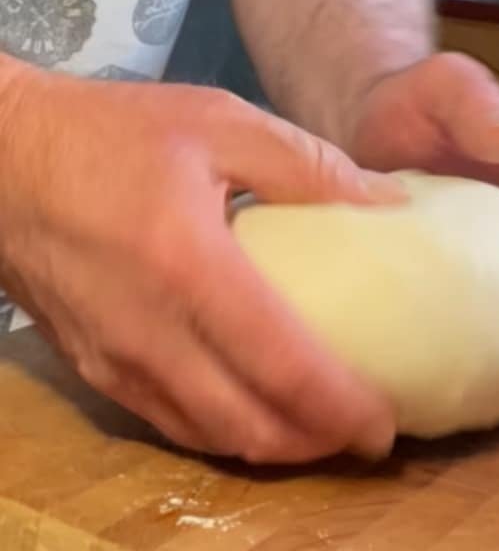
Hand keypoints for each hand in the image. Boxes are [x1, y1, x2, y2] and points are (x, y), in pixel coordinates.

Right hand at [0, 65, 403, 463]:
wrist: (2, 159)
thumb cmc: (116, 132)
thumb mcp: (222, 121)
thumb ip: (310, 164)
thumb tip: (391, 202)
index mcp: (189, 265)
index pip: (281, 365)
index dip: (342, 408)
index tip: (388, 424)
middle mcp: (149, 332)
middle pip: (247, 424)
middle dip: (316, 443)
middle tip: (369, 434)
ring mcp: (113, 360)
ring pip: (207, 435)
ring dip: (273, 445)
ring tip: (325, 427)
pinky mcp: (92, 367)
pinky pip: (168, 421)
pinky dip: (224, 430)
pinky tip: (257, 410)